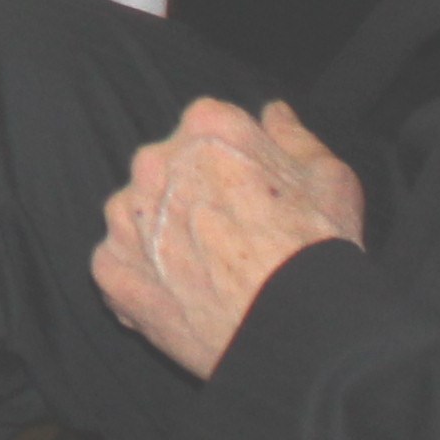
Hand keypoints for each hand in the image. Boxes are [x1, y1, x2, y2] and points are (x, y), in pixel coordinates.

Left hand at [94, 100, 363, 376]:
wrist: (294, 327)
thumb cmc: (317, 249)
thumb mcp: (330, 178)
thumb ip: (294, 137)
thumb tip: (272, 112)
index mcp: (206, 128)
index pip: (208, 131)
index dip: (233, 166)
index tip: (252, 197)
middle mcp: (155, 161)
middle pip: (168, 171)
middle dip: (193, 197)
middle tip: (232, 240)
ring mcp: (126, 216)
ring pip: (140, 216)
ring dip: (163, 236)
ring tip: (208, 273)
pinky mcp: (109, 267)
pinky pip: (120, 265)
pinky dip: (144, 279)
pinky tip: (183, 298)